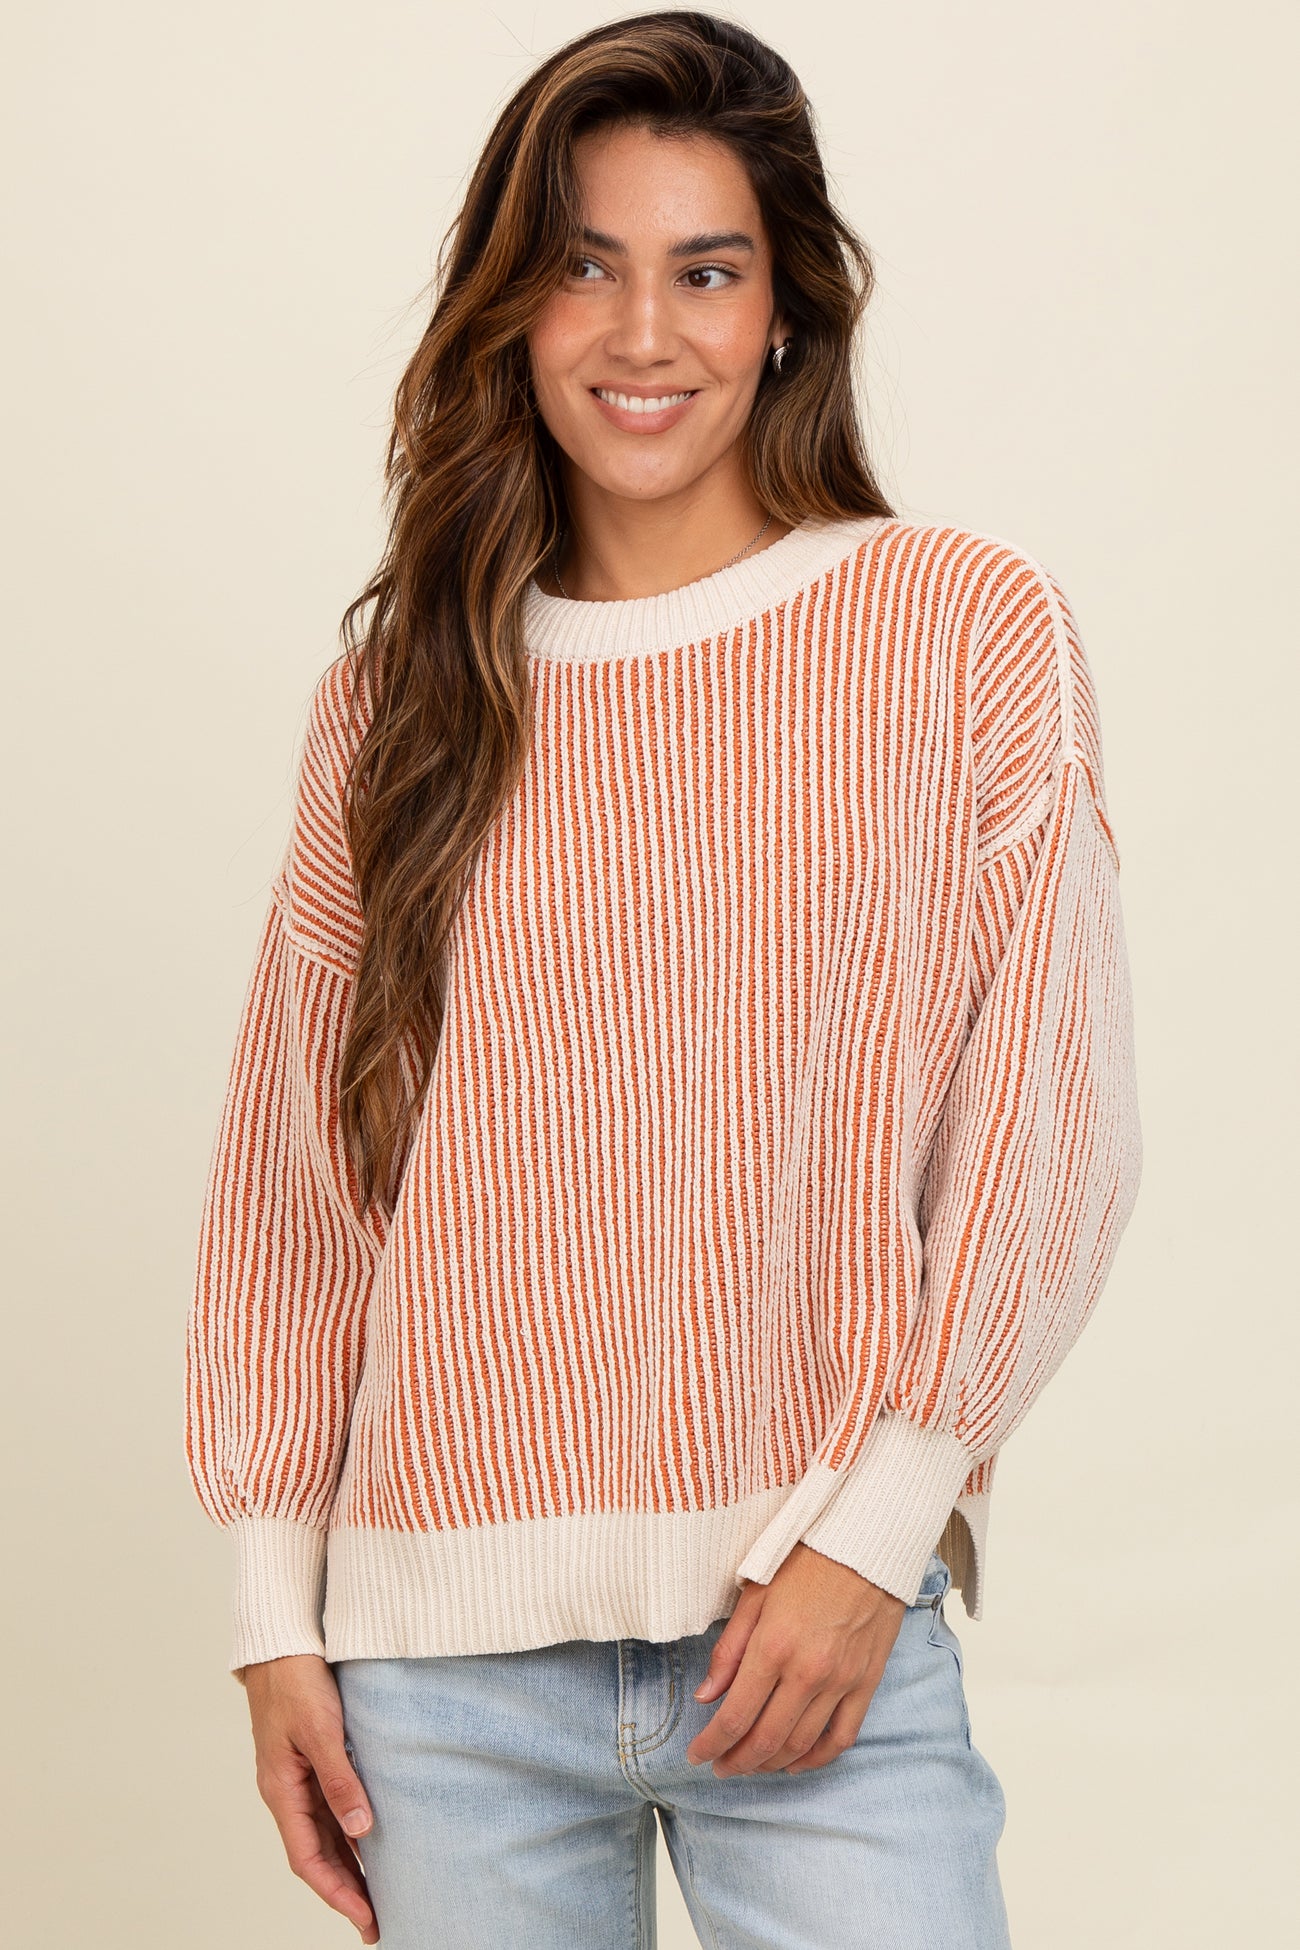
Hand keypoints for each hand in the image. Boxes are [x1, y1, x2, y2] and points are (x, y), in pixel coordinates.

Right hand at [242, 1653, 378, 1943]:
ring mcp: (297, 1777)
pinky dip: (349, 1831)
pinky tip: (372, 1840)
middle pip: (317, 1854)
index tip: (365, 1918)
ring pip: (325, 1834)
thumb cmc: (296, 1681)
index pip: (308, 1859)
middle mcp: (287, 1791)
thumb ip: (340, 1781)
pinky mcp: (310, 1759)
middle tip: (378, 1920)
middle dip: (346, 1890)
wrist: (281, 1643)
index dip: (337, 1893)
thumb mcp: (321, 1731)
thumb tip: (362, 1831)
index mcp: (281, 1790)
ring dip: (350, 1864)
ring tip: (380, 1892)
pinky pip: (329, 1808)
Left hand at [684, 1543, 906, 1776]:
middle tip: (719, 1766)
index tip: (696, 1755)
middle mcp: (807, 1672)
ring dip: (771, 1764)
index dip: (711, 1744)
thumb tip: (706, 1696)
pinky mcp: (867, 1683)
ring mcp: (841, 1681)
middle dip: (737, 1761)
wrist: (867, 1543)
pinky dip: (817, 1758)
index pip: (734, 1716)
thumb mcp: (755, 1593)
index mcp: (773, 1646)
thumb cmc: (807, 1560)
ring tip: (751, 1764)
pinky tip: (797, 1762)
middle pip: (766, 1739)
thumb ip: (729, 1649)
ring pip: (801, 1745)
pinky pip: (842, 1737)